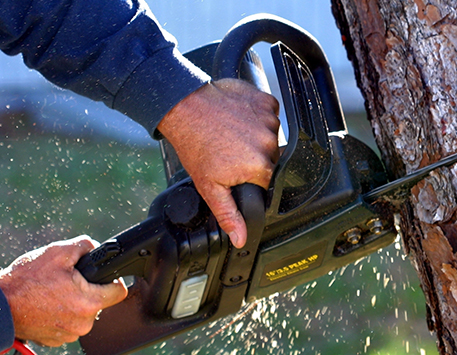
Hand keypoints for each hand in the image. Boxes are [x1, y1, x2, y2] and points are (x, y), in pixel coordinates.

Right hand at [0, 236, 127, 346]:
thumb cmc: (26, 280)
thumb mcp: (58, 252)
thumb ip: (86, 245)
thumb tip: (98, 248)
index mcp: (88, 302)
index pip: (119, 291)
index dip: (112, 279)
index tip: (102, 275)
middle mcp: (83, 323)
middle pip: (99, 301)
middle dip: (88, 289)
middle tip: (67, 281)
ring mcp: (69, 334)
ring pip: (83, 313)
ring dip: (74, 302)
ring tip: (54, 292)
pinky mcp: (56, 340)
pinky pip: (68, 323)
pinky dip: (61, 314)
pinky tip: (48, 304)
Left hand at [157, 78, 279, 247]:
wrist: (184, 108)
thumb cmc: (194, 145)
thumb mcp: (209, 187)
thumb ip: (229, 214)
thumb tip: (241, 239)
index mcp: (260, 167)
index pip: (267, 180)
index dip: (252, 177)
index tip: (236, 170)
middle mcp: (270, 143)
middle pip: (271, 158)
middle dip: (254, 157)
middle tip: (230, 152)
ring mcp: (270, 119)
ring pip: (271, 135)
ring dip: (256, 136)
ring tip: (231, 134)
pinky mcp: (266, 101)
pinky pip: (270, 113)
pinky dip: (258, 116)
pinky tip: (238, 119)